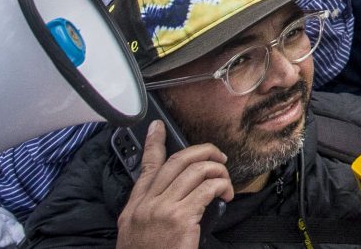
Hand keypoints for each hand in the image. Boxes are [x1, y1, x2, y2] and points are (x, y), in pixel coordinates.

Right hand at [115, 123, 233, 248]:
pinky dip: (222, 186)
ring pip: (196, 171)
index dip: (152, 144)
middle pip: (177, 162)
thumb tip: (174, 193)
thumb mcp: (137, 232)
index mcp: (134, 208)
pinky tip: (226, 194)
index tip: (157, 127)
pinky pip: (207, 188)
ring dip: (218, 171)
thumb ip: (150, 210)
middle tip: (218, 156)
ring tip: (225, 182)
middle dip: (202, 152)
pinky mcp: (181, 218)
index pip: (145, 168)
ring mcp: (162, 210)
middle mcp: (146, 205)